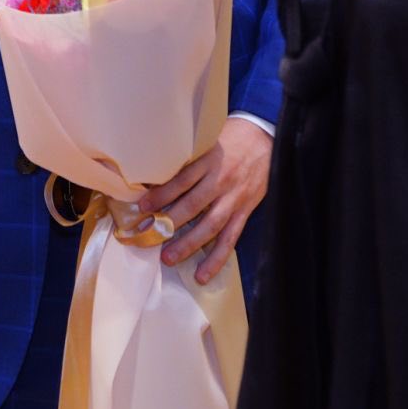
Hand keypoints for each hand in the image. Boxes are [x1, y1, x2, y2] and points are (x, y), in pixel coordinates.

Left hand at [136, 118, 271, 284]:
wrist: (264, 135)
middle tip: (149, 235)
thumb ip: (188, 158)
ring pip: (210, 225)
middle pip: (193, 205)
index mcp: (209, 160)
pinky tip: (204, 273)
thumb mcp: (207, 140)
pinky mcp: (245, 210)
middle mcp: (221, 180)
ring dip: (189, 244)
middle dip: (169, 222)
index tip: (143, 207)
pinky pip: (230, 238)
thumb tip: (156, 174)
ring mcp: (235, 198)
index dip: (161, 194)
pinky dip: (217, 258)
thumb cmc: (230, 136)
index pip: (182, 180)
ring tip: (169, 258)